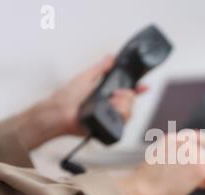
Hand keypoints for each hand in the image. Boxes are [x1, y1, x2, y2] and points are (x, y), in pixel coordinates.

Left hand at [15, 56, 147, 149]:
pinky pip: (123, 123)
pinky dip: (119, 115)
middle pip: (131, 101)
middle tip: (116, 94)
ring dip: (122, 105)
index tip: (144, 87)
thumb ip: (100, 68)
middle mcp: (109, 106)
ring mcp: (110, 118)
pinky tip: (111, 110)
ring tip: (111, 102)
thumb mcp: (86, 77)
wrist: (60, 113)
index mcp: (105, 94)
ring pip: (129, 112)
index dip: (137, 89)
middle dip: (127, 96)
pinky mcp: (109, 128)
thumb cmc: (67, 97)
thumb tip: (111, 57)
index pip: (126, 92)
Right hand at [118, 132, 204, 194]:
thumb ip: (173, 154)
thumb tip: (185, 162)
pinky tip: (198, 186)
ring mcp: (193, 153)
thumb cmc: (144, 181)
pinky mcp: (200, 167)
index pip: (197, 136)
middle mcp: (185, 142)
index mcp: (172, 139)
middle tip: (202, 175)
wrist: (140, 189)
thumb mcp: (157, 157)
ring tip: (192, 183)